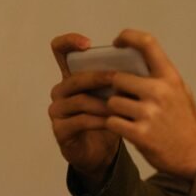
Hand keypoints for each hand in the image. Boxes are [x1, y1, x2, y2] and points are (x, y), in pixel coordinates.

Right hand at [48, 33, 120, 189]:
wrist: (102, 153)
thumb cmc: (108, 118)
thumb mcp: (114, 94)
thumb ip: (118, 76)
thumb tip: (138, 59)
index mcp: (72, 76)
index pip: (60, 50)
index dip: (69, 42)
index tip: (88, 44)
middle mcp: (60, 91)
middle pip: (75, 78)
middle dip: (99, 77)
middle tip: (118, 78)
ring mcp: (57, 111)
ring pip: (79, 100)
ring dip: (103, 102)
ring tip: (122, 105)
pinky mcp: (60, 130)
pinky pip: (80, 121)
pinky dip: (99, 121)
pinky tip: (113, 122)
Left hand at [105, 29, 195, 179]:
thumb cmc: (185, 122)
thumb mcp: (180, 91)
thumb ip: (160, 77)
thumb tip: (132, 61)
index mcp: (170, 77)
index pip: (147, 44)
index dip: (128, 37)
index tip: (117, 41)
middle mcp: (159, 91)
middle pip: (118, 78)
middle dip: (116, 88)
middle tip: (124, 97)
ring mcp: (149, 113)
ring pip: (112, 101)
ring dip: (115, 109)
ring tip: (128, 116)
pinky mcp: (140, 134)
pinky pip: (112, 121)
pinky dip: (115, 125)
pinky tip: (126, 128)